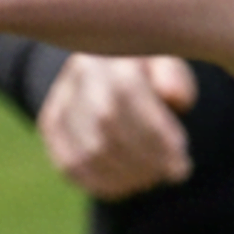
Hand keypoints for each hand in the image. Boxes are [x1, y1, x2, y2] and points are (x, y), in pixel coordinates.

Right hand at [37, 55, 195, 200]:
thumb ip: (175, 76)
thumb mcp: (168, 64)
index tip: (182, 162)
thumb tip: (175, 97)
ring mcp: (58, 100)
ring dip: (128, 174)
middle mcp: (76, 73)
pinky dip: (104, 183)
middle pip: (105, 122)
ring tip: (154, 177)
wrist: (113, 74)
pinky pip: (71, 166)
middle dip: (145, 156)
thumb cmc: (150, 72)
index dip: (155, 133)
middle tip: (174, 173)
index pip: (126, 91)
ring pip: (87, 151)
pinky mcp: (51, 127)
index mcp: (108, 49)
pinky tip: (129, 184)